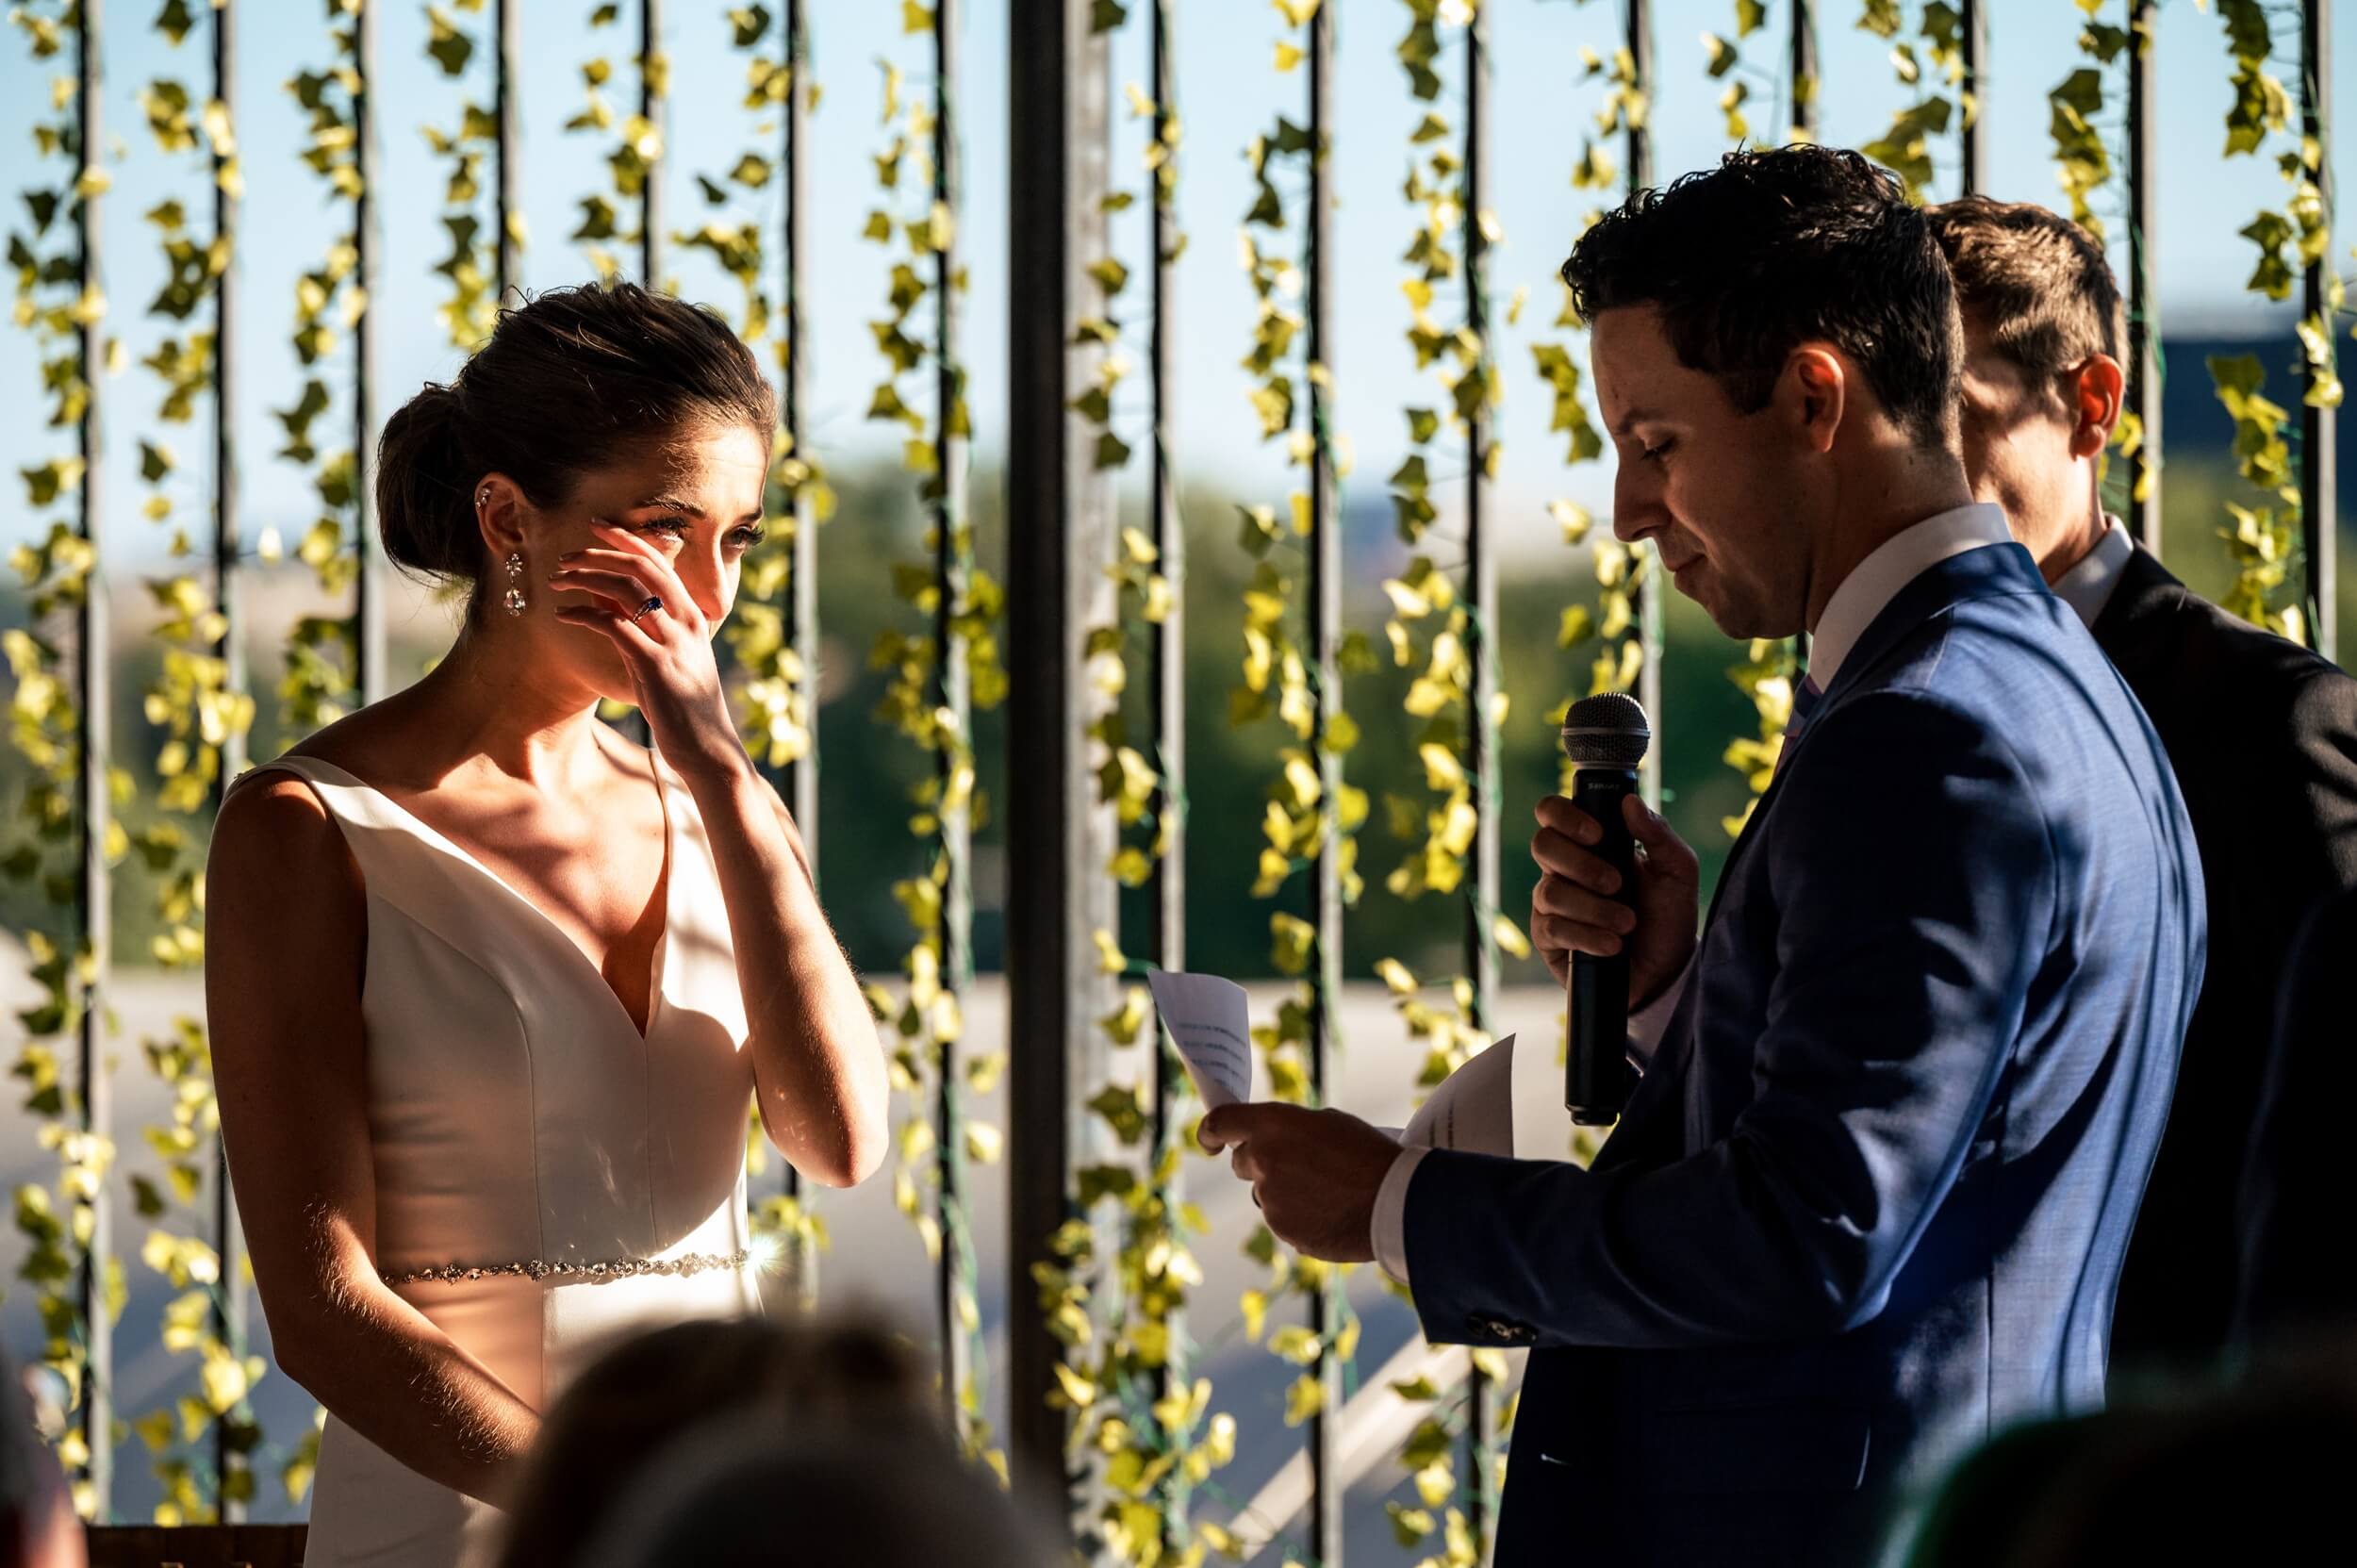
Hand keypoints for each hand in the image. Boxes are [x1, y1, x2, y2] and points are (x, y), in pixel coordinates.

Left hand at [549, 523, 742, 771]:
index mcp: (693, 615)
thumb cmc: (684, 706)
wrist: (708, 747)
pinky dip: (583, 615)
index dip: (625, 539)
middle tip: (566, 557)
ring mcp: (672, 642)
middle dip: (598, 554)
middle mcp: (686, 622)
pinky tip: (564, 616)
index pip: (659, 562)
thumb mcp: (667, 658)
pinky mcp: (654, 665)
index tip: (595, 526)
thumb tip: (604, 598)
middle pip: (641, 567)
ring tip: (558, 581)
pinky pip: (613, 626)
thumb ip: (642, 626)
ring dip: (585, 579)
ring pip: (625, 590)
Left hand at [1198, 1103, 1398, 1263]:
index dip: (1209, 1131)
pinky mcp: (1283, 1231)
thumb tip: (1275, 1142)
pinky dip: (1302, 1217)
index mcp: (1273, 1125)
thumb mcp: (1329, 1124)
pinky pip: (1285, 1220)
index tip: (1210, 1141)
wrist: (1395, 1202)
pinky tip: (1332, 1212)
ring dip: (1287, 1192)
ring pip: (1267, 1193)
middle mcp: (1263, 1160)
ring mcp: (1271, 1199)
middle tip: (1298, 1164)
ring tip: (1330, 1191)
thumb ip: (1290, 1130)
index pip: (1220, 1123)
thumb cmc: (1369, 1155)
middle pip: (1243, 1162)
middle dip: (1261, 1162)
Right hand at [1530, 792, 1697, 1009]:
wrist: (1665, 970)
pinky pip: (1553, 928)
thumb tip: (1630, 802)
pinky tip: (1612, 946)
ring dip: (1595, 908)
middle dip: (1582, 865)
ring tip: (1627, 924)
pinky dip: (1588, 936)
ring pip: (1551, 892)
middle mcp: (1563, 868)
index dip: (1566, 816)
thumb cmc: (1667, 915)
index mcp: (1589, 842)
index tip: (1598, 834)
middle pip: (1542, 844)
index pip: (1552, 812)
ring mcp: (1551, 902)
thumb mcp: (1677, 871)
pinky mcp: (1548, 937)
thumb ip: (1658, 834)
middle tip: (1617, 884)